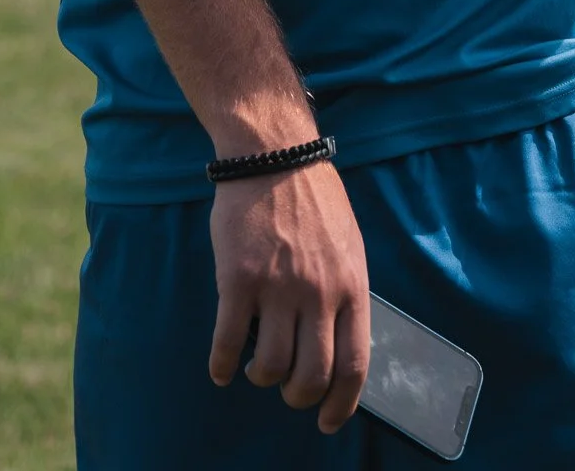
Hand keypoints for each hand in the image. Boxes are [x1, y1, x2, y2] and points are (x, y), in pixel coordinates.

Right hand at [208, 161, 369, 434]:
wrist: (273, 154)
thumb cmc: (314, 199)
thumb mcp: (349, 245)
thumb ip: (346, 293)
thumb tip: (342, 342)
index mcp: (351, 285)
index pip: (354, 365)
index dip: (340, 405)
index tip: (326, 421)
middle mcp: (318, 293)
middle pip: (311, 375)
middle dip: (298, 396)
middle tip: (287, 390)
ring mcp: (277, 288)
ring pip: (271, 366)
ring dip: (262, 377)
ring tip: (257, 368)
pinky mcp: (238, 279)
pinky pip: (228, 340)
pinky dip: (222, 365)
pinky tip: (221, 368)